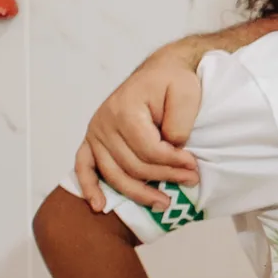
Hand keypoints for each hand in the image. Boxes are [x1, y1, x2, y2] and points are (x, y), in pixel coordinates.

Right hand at [76, 50, 205, 210]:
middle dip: (165, 178)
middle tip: (190, 181)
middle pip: (133, 166)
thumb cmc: (172, 82)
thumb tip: (171, 148)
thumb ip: (179, 122)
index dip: (173, 163)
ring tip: (164, 203)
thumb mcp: (185, 93)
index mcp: (125, 109)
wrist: (158, 72)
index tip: (193, 167)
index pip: (149, 150)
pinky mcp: (92, 140)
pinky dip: (90, 187)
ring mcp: (95, 133)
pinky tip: (99, 205)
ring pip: (114, 175)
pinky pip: (84, 167)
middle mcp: (104, 122)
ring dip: (138, 193)